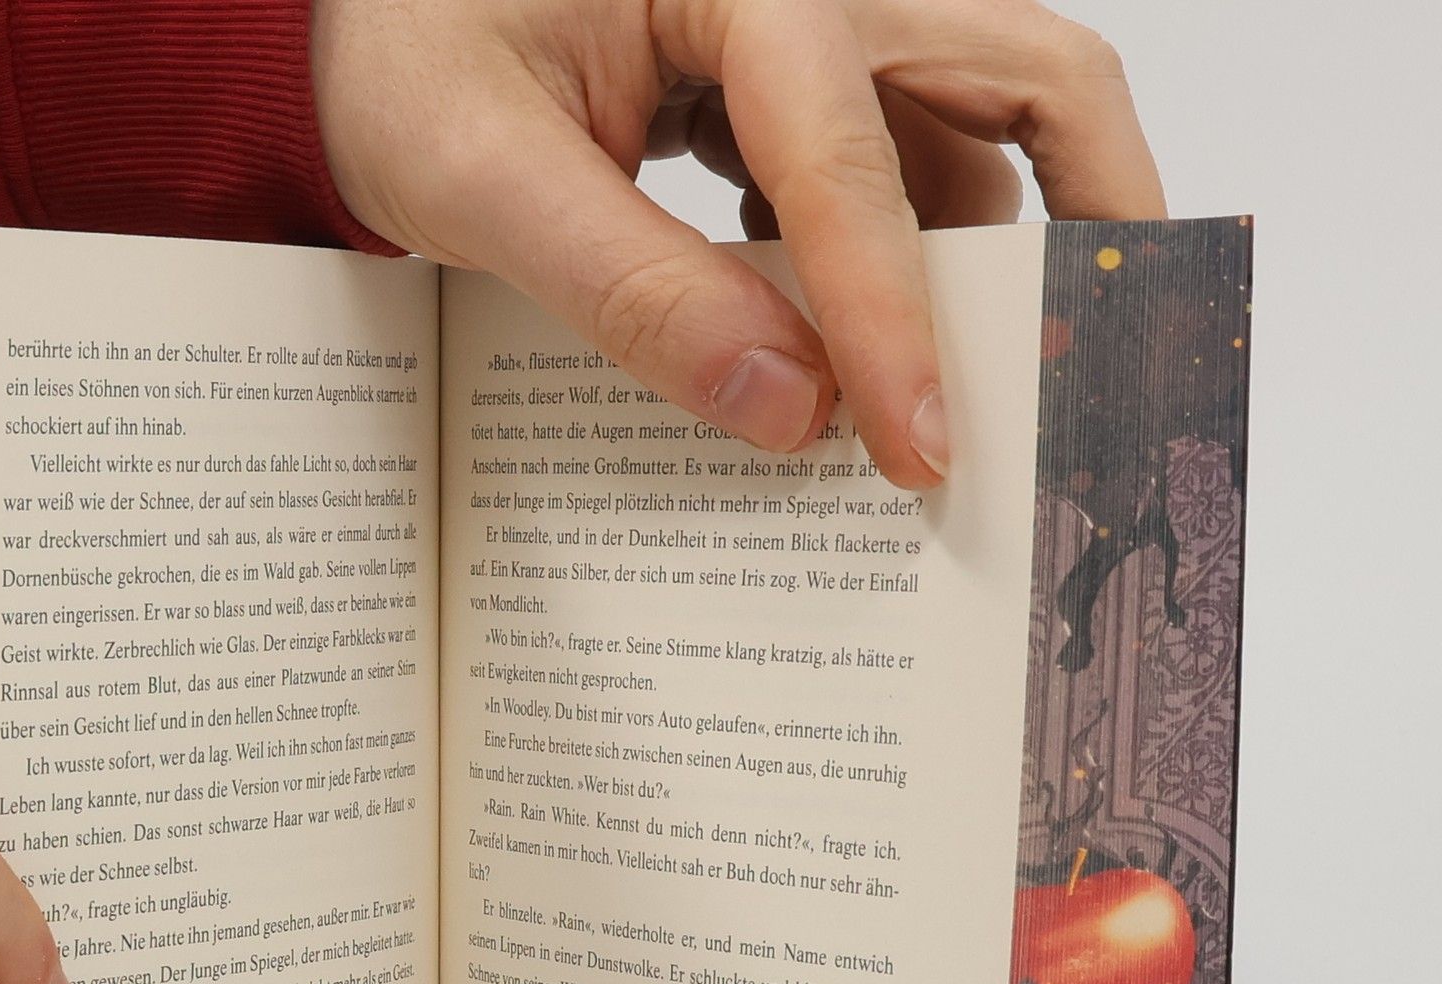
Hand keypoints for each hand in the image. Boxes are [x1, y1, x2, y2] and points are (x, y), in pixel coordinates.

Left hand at [313, 0, 1162, 485]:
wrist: (370, 29)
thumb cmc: (404, 59)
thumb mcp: (485, 177)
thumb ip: (635, 289)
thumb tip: (791, 410)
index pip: (851, 156)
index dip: (893, 317)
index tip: (921, 450)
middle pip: (1025, 76)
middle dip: (1086, 219)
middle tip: (1102, 365)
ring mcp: (817, 27)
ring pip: (979, 125)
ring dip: (994, 255)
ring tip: (978, 391)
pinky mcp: (799, 82)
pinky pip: (898, 166)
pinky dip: (906, 258)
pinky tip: (851, 346)